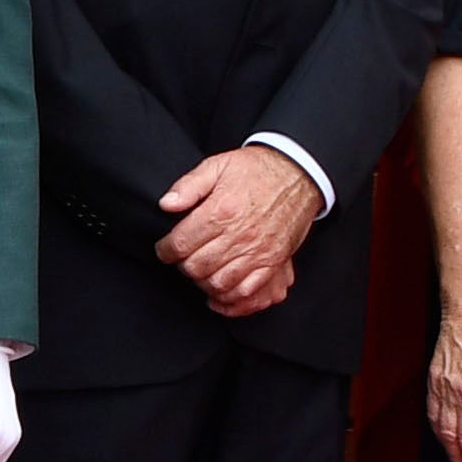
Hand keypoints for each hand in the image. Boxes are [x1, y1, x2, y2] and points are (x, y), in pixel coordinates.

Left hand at [152, 145, 321, 320]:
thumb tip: (166, 204)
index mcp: (220, 211)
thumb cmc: (256, 170)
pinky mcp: (272, 262)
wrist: (297, 174)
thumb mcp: (217, 165)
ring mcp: (257, 252)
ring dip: (203, 281)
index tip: (165, 249)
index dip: (165, 251)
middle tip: (183, 258)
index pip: (181, 244)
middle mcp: (238, 235)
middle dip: (183, 266)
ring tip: (200, 270)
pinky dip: (229, 295)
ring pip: (218, 283)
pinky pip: (246, 291)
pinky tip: (220, 286)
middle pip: (196, 267)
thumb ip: (188, 185)